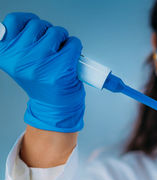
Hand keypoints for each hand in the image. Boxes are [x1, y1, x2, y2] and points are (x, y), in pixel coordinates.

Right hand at [0, 12, 84, 131]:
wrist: (54, 107)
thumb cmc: (41, 82)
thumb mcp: (19, 62)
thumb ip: (19, 42)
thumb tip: (28, 21)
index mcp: (5, 55)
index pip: (13, 20)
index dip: (29, 22)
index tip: (36, 31)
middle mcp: (20, 59)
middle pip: (38, 24)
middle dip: (48, 33)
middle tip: (50, 50)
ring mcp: (41, 63)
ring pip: (57, 32)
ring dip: (62, 40)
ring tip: (59, 56)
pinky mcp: (61, 68)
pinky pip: (73, 44)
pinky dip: (75, 48)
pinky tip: (70, 60)